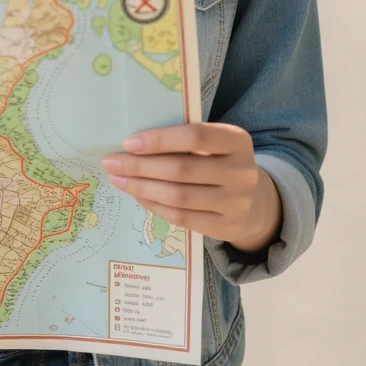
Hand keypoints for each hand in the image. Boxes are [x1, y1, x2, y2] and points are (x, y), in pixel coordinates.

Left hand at [102, 122, 282, 252]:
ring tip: (119, 180)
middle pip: (182, 169)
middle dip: (141, 166)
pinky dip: (155, 206)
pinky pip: (182, 218)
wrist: (253, 200)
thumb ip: (182, 140)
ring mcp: (238, 203)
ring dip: (142, 188)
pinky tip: (138, 195)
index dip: (160, 140)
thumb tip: (131, 145)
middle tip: (111, 163)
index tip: (128, 143)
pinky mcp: (228, 228)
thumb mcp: (211, 145)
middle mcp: (243, 172)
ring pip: (179, 196)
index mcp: (238, 141)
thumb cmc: (218, 162)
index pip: (195, 137)